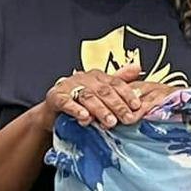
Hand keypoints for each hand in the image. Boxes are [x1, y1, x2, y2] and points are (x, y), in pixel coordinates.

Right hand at [40, 66, 173, 130]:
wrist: (52, 110)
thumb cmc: (79, 101)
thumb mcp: (101, 92)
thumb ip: (119, 81)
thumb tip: (138, 68)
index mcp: (97, 76)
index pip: (116, 83)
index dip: (127, 94)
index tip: (137, 107)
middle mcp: (84, 78)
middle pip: (104, 90)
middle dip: (117, 105)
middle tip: (127, 118)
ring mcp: (69, 86)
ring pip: (88, 97)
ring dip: (100, 110)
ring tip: (110, 122)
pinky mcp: (56, 97)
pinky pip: (67, 102)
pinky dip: (76, 110)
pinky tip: (85, 118)